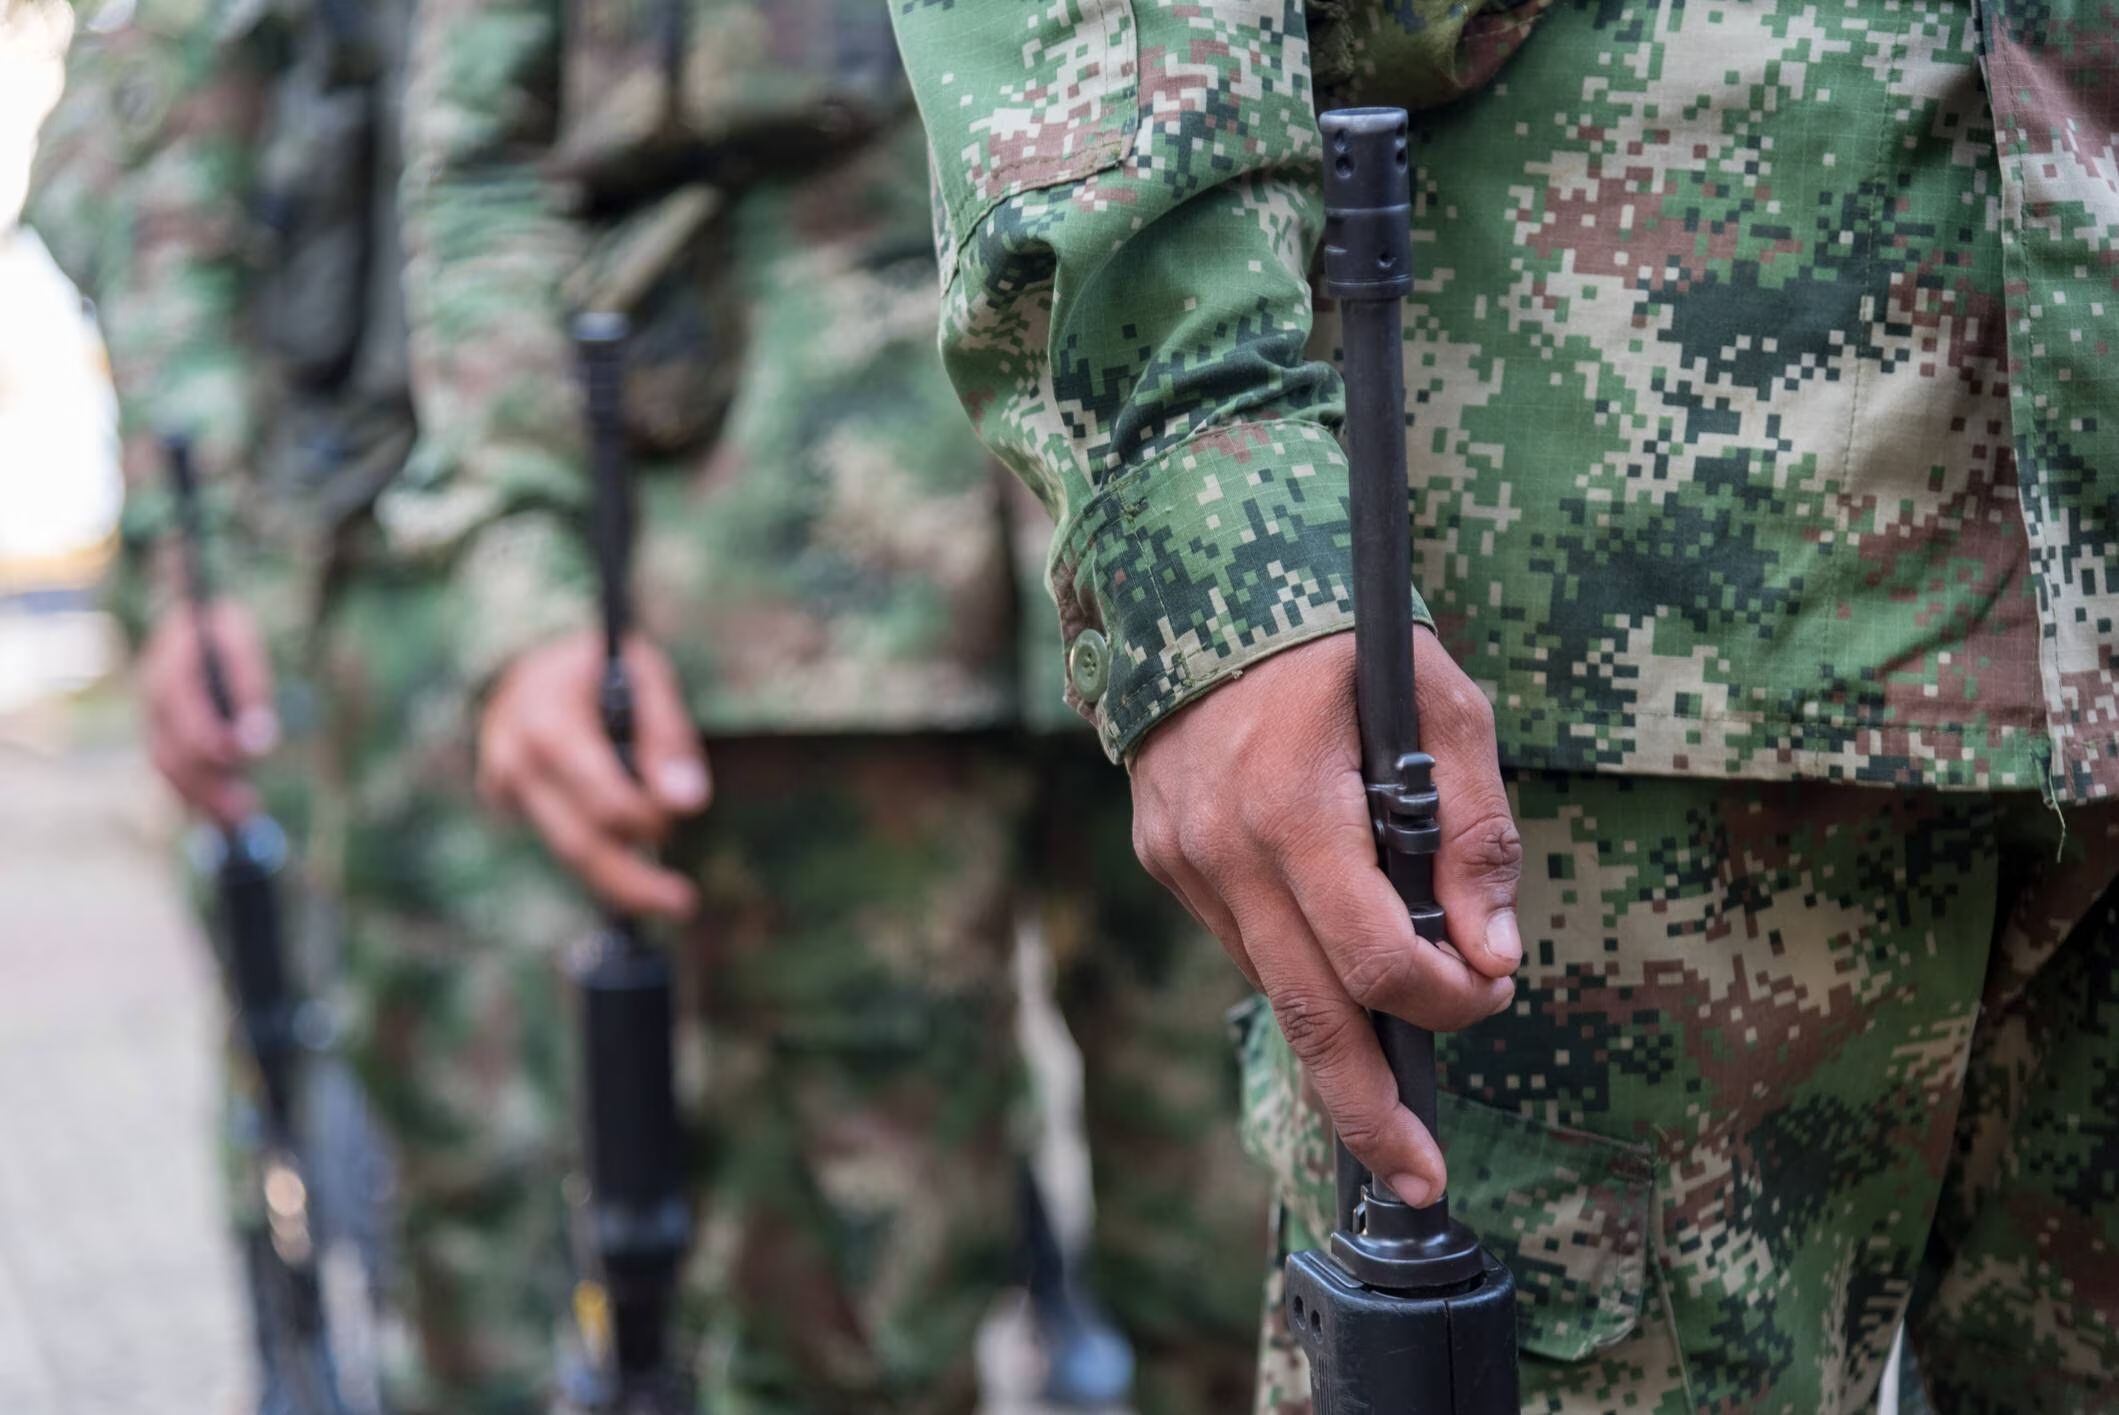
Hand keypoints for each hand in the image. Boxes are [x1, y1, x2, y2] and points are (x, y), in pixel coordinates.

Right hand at [137, 601, 277, 826]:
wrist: (195, 624)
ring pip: (167, 768)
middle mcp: (152, 697)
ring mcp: (151, 718)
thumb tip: (256, 742)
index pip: (185, 712)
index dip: (210, 739)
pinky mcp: (159, 735)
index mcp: (171, 666)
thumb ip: (250, 689)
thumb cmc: (225, 632)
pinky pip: (170, 772)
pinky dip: (195, 796)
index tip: (242, 760)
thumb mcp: (244, 645)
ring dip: (203, 798)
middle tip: (247, 811)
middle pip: (170, 751)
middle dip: (208, 785)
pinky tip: (224, 815)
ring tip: (242, 819)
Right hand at [478, 631, 708, 916]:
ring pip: (566, 852)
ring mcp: (502, 786)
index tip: (681, 818)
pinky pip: (559, 839)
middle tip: (683, 905)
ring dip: (620, 878)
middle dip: (633, 883)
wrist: (528, 653)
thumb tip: (688, 806)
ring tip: (668, 895)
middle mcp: (514, 761)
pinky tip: (627, 853)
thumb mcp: (644, 673)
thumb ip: (666, 736)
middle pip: (577, 844)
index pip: (600, 798)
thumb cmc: (599, 663)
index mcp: (546, 721)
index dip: (646, 819)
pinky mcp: (505, 802)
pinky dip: (598, 850)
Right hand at [1129, 629, 1520, 1206]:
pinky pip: (1243, 940)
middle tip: (1415, 1180)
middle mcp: (1225, 850)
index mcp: (1295, 809)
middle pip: (1308, 1013)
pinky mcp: (1166, 858)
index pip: (1374, 960)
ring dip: (1339, 1035)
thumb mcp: (1441, 703)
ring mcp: (1185, 860)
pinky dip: (1298, 964)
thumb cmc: (1340, 636)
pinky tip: (1335, 962)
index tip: (1490, 992)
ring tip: (1389, 1092)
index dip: (1445, 1000)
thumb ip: (1475, 830)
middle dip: (1369, 1108)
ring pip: (1274, 982)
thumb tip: (1494, 951)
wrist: (1200, 581)